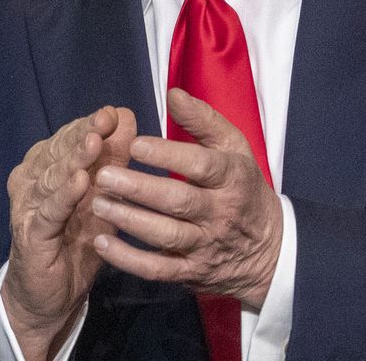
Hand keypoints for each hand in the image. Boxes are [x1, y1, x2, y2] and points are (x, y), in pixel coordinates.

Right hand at [2, 105, 139, 358]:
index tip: (114, 113)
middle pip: (58, 152)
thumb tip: (125, 117)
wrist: (50, 297)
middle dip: (83, 134)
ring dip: (73, 158)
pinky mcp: (30, 234)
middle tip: (105, 118)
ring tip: (94, 142)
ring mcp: (28, 207)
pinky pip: (48, 211)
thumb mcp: (100, 199)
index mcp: (46, 169)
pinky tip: (79, 182)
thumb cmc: (76, 242)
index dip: (89, 125)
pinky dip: (63, 195)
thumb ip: (110, 161)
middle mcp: (32, 181)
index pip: (67, 139)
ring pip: (52, 176)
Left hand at [89, 89, 281, 306]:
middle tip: (103, 175)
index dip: (168, 156)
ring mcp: (205, 246)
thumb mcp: (235, 148)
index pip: (202, 166)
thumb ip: (204, 120)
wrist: (269, 250)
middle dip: (139, 189)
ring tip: (96, 203)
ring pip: (166, 236)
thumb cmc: (242, 187)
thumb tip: (173, 93)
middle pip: (179, 202)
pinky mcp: (191, 272)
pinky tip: (101, 242)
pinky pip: (158, 270)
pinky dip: (129, 260)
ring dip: (129, 221)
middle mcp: (220, 214)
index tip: (135, 145)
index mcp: (233, 178)